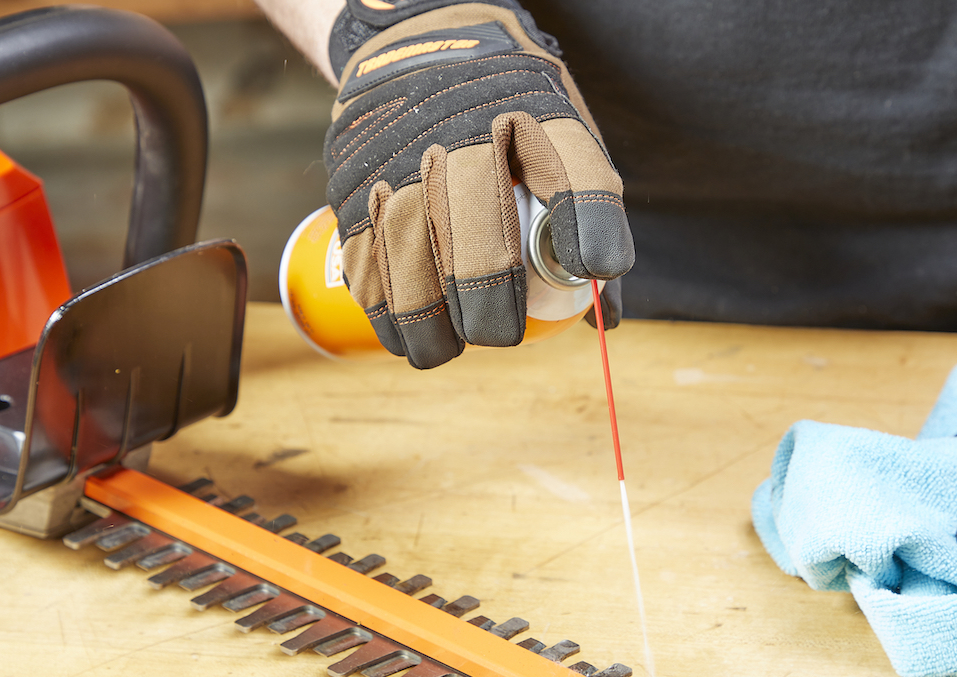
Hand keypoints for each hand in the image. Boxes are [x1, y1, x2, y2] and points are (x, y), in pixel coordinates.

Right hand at [323, 0, 633, 367]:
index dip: (591, 227)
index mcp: (534, 107)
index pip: (575, 171)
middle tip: (501, 333)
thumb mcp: (559, 129)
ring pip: (412, 252)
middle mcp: (464, 126)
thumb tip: (602, 317)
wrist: (413, 48)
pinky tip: (405, 338)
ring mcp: (401, 154)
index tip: (597, 269)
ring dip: (430, 321)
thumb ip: (585, 216)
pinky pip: (365, 257)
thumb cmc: (503, 110)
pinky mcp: (354, 180)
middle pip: (481, 227)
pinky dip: (385, 311)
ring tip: (451, 348)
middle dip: (491, 302)